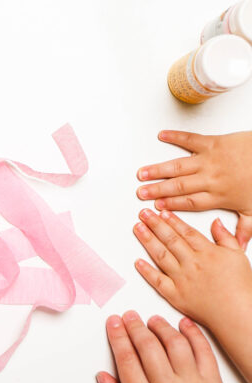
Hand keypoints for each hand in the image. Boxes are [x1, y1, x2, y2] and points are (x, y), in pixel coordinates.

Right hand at [97, 312, 235, 382]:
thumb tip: (103, 377)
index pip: (126, 359)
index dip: (118, 336)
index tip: (114, 323)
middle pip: (148, 346)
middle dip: (135, 326)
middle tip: (129, 316)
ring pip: (175, 343)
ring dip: (161, 327)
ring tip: (152, 321)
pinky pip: (203, 351)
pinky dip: (193, 334)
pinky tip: (183, 325)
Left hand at [134, 208, 251, 382]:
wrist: (237, 314)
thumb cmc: (240, 288)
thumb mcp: (238, 256)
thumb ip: (225, 237)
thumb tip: (215, 222)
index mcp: (207, 252)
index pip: (185, 232)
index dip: (172, 220)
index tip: (161, 212)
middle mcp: (192, 263)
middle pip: (170, 239)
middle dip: (155, 224)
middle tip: (143, 214)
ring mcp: (182, 279)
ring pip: (161, 255)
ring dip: (147, 240)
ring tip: (138, 228)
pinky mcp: (175, 295)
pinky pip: (157, 280)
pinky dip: (146, 271)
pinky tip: (137, 262)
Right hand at [136, 130, 251, 246]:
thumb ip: (244, 229)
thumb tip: (239, 247)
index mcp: (219, 195)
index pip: (189, 202)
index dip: (171, 205)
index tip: (157, 207)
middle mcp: (210, 178)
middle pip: (179, 186)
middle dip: (157, 190)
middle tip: (141, 192)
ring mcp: (210, 159)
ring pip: (178, 166)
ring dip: (159, 169)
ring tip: (143, 173)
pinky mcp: (213, 142)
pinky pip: (190, 139)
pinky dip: (175, 136)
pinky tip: (162, 136)